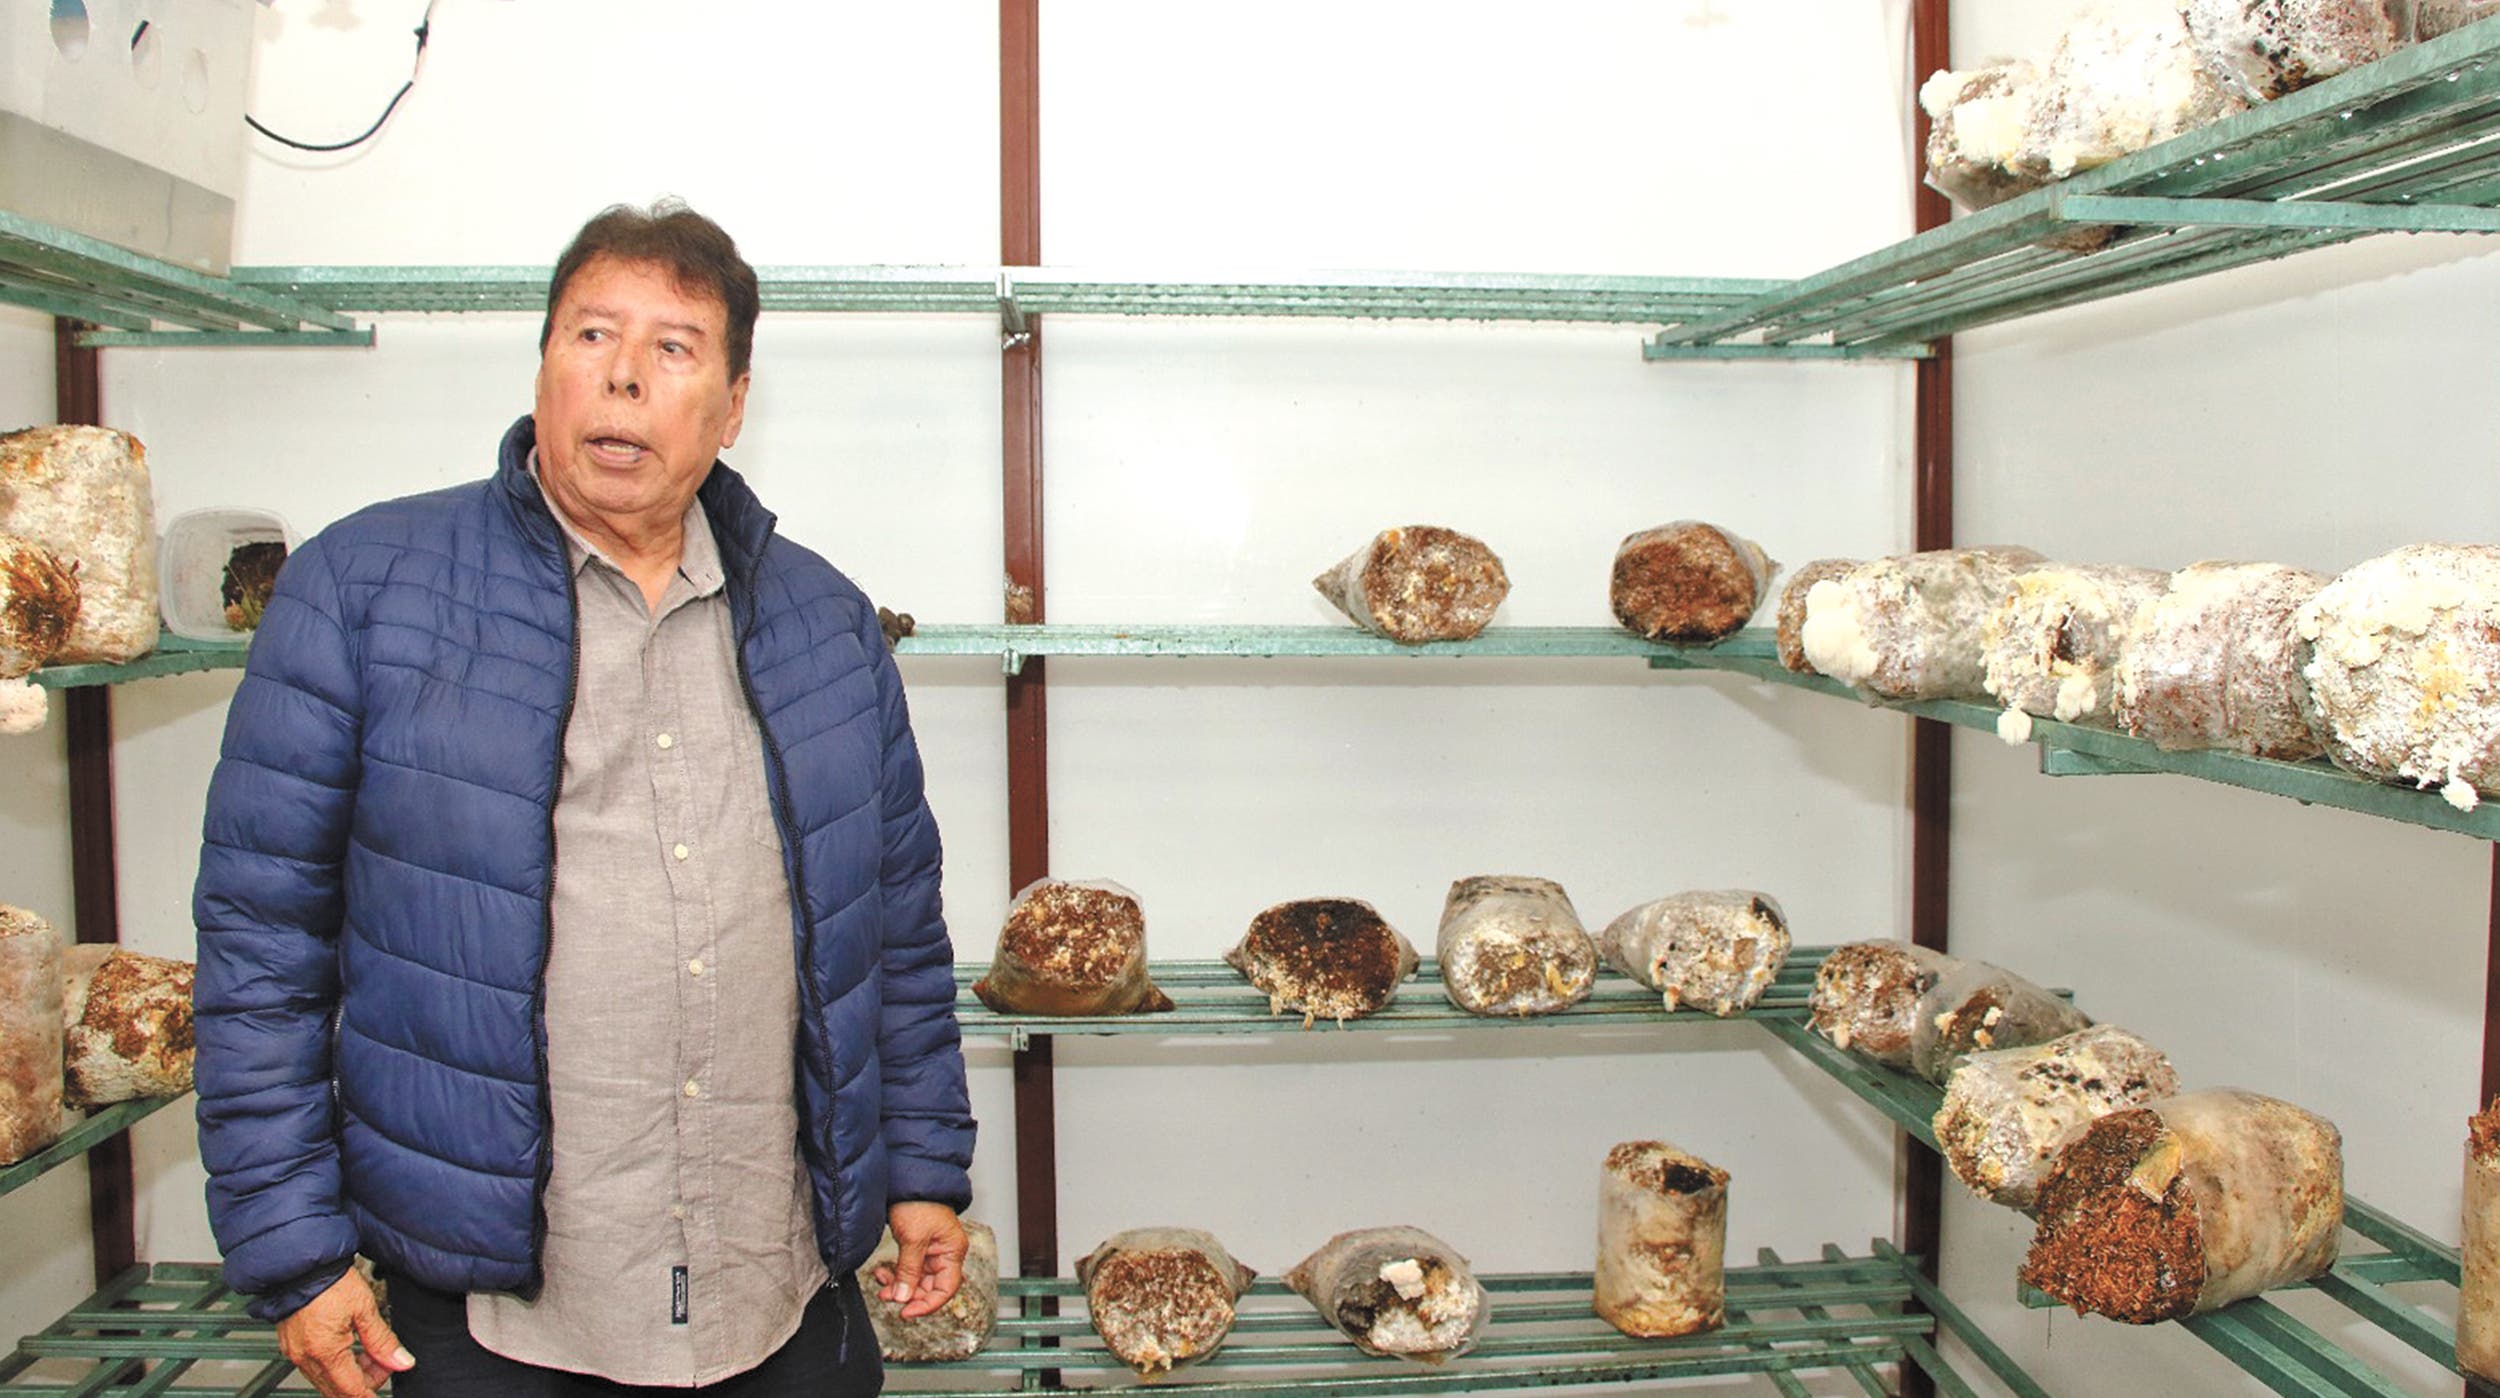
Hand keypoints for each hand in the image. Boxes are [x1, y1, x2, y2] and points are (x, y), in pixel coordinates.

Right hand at [274, 1268, 412, 1397]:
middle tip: (384, 1362)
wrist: (303, 1264)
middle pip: (338, 1390)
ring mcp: (295, 1353)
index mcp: (325, 1352)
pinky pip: (314, 1367)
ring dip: (351, 1374)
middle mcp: (306, 1358)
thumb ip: (383, 1340)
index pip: (351, 1391)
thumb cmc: (330, 1280)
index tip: (383, 1389)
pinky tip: (349, 1348)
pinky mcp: (291, 1345)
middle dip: (365, 1382)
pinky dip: (334, 1365)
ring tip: (370, 1351)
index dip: (371, 1393)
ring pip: (326, 1381)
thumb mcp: (364, 1309)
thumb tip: (401, 1361)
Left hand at [876, 1201, 967, 1318]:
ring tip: (882, 1284)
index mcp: (952, 1251)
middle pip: (930, 1286)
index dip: (927, 1304)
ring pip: (916, 1279)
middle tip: (889, 1297)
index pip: (946, 1288)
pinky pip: (908, 1269)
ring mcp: (931, 1250)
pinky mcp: (917, 1246)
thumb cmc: (919, 1201)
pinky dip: (896, 1274)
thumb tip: (903, 1297)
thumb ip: (909, 1270)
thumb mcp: (913, 1239)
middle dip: (908, 1294)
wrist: (906, 1180)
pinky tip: (883, 1273)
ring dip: (899, 1285)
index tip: (907, 1311)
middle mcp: (944, 1253)